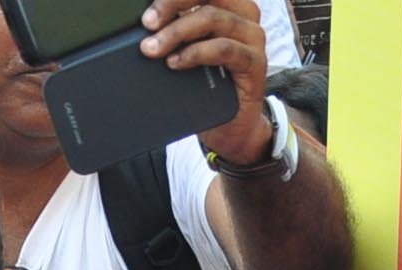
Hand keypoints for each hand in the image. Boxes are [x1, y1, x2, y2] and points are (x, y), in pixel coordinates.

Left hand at [145, 0, 271, 164]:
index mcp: (228, 3)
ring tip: (153, 49)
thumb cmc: (207, 84)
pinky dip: (196, 53)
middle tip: (148, 24)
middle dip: (171, 6)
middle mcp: (244, 14)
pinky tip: (176, 62)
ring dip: (177, 32)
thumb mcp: (188, 49)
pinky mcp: (255, 62)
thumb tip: (146, 22)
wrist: (230, 125)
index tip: (147, 12)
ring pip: (212, 19)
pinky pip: (224, 49)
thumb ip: (176, 29)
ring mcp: (253, 37)